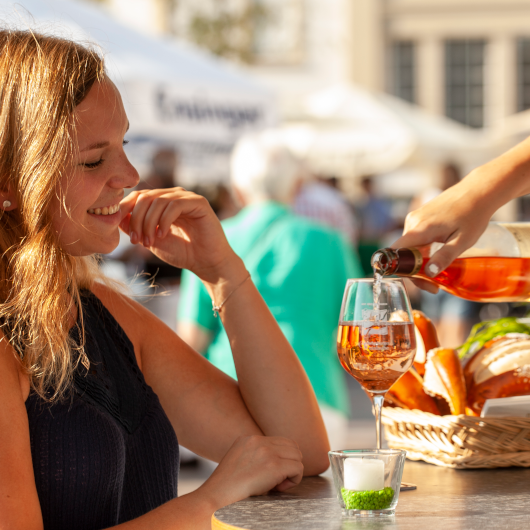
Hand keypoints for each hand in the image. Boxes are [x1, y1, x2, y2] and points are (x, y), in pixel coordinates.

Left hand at [119, 188, 239, 283]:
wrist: (207, 264)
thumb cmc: (182, 253)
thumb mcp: (151, 240)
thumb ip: (135, 227)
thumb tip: (116, 216)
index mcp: (162, 202)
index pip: (138, 196)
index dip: (127, 211)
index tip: (125, 234)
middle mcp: (174, 195)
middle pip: (145, 197)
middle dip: (136, 219)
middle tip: (137, 240)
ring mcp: (187, 197)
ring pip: (158, 201)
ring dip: (149, 223)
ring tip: (150, 242)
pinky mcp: (199, 203)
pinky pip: (174, 205)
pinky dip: (164, 221)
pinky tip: (163, 235)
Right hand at [198, 435, 303, 508]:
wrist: (215, 498)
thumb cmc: (227, 489)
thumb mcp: (240, 462)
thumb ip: (257, 456)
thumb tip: (282, 464)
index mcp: (248, 438)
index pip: (280, 441)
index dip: (281, 459)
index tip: (271, 475)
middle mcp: (257, 440)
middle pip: (292, 446)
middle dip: (289, 463)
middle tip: (276, 482)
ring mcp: (266, 451)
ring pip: (297, 455)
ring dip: (292, 471)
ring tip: (276, 485)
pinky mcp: (273, 465)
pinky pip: (298, 468)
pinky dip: (294, 480)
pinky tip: (278, 488)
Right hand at [392, 179, 492, 292]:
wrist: (479, 191)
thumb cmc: (473, 215)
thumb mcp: (462, 241)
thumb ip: (444, 257)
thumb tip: (429, 273)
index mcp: (419, 229)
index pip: (397, 255)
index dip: (405, 272)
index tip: (423, 283)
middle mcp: (412, 223)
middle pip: (403, 254)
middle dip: (416, 272)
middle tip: (435, 286)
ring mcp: (414, 218)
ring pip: (408, 247)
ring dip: (419, 262)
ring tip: (438, 271)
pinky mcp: (419, 216)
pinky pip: (414, 238)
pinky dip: (421, 250)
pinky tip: (436, 254)